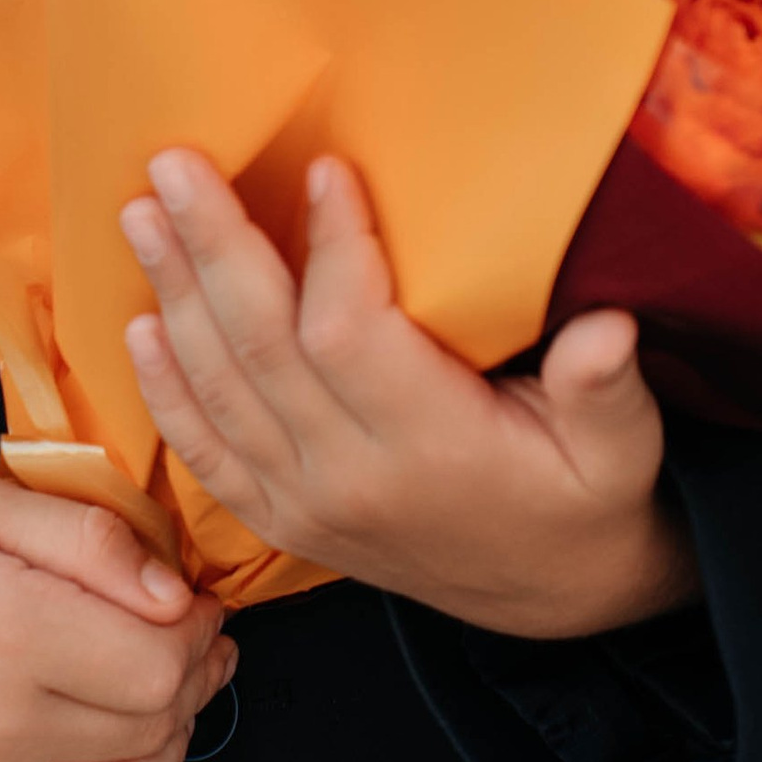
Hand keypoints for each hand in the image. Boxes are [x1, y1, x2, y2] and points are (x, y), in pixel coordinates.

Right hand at [0, 479, 233, 761]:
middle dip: (190, 682)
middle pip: (155, 731)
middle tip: (182, 644)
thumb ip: (90, 541)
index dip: (198, 634)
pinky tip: (95, 754)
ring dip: (162, 747)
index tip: (191, 607)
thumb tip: (177, 598)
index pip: (161, 665)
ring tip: (150, 699)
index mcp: (6, 634)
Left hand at [120, 148, 697, 640]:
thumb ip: (607, 387)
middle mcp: (352, 479)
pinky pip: (206, 455)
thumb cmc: (589, 497)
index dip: (333, 249)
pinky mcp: (283, 522)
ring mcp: (306, 505)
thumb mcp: (623, 446)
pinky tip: (138, 326)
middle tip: (174, 165)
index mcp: (433, 447)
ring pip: (220, 391)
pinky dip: (166, 391)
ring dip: (173, 296)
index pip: (351, 334)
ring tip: (141, 215)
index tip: (323, 167)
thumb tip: (607, 329)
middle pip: (260, 349)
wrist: (553, 597)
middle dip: (213, 247)